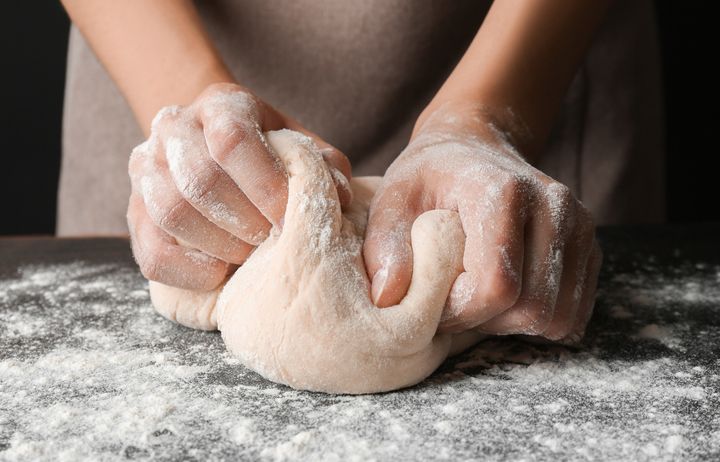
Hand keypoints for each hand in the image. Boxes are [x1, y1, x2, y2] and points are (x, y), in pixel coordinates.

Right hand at [128, 83, 351, 289]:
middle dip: (245, 221)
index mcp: (221, 104)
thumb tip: (339, 196)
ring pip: (171, 211)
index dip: (265, 185)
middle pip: (199, 179)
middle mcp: (175, 127)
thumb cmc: (269, 153)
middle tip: (272, 241)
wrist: (216, 148)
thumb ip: (323, 166)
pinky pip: (150, 250)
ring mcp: (147, 166)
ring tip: (249, 256)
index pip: (232, 140)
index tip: (290, 219)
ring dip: (219, 244)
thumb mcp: (300, 147)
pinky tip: (220, 273)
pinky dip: (187, 270)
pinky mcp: (135, 209)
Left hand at [363, 103, 601, 341]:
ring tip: (479, 300)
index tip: (434, 302)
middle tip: (455, 305)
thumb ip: (385, 248)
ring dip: (514, 325)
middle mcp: (553, 207)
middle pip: (533, 307)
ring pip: (558, 317)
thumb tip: (388, 298)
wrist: (473, 147)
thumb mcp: (392, 200)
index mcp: (504, 193)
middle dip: (487, 323)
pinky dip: (539, 319)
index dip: (461, 312)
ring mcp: (579, 226)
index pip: (497, 286)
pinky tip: (506, 298)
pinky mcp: (590, 245)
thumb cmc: (428, 177)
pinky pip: (574, 312)